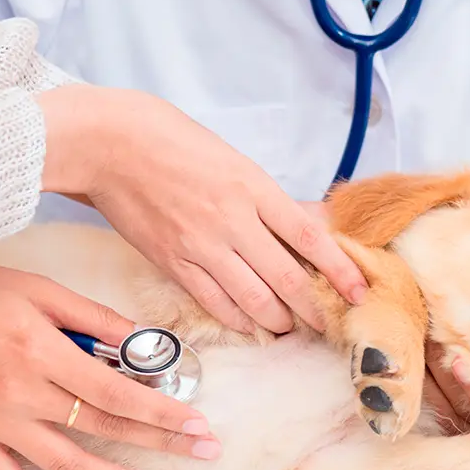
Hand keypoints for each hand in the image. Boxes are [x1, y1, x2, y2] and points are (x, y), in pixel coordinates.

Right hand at [0, 265, 218, 469]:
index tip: (198, 424)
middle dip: (160, 444)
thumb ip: (93, 317)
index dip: (163, 412)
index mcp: (42, 351)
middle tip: (203, 454)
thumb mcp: (40, 288)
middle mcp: (20, 393)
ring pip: (65, 464)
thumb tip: (142, 340)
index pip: (117, 392)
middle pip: (103, 428)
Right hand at [38, 85, 367, 334]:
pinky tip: (253, 327)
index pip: (310, 237)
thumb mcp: (234, 160)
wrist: (110, 144)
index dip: (339, 269)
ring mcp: (201, 244)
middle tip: (329, 323)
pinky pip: (214, 301)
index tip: (359, 290)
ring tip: (293, 329)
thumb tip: (313, 222)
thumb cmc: (172, 141)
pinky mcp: (173, 262)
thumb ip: (272, 198)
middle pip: (286, 277)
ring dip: (279, 320)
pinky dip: (239, 320)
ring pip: (253, 298)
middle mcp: (233, 220)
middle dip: (313, 307)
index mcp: (253, 187)